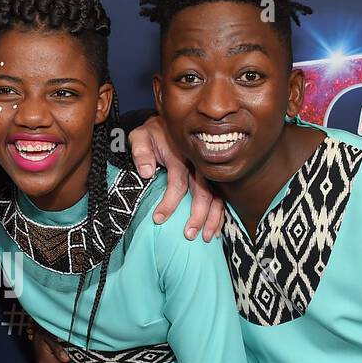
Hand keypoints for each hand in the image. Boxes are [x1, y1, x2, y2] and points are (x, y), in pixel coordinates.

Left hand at [127, 115, 224, 240]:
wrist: (169, 124)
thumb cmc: (153, 134)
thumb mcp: (141, 136)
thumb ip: (141, 151)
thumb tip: (146, 172)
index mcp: (181, 155)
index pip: (178, 183)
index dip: (169, 202)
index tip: (158, 219)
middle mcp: (198, 164)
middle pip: (203, 191)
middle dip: (198, 215)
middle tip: (189, 235)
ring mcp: (207, 171)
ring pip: (216, 196)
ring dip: (213, 217)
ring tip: (207, 237)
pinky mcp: (211, 177)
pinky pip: (220, 196)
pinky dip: (220, 214)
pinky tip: (216, 230)